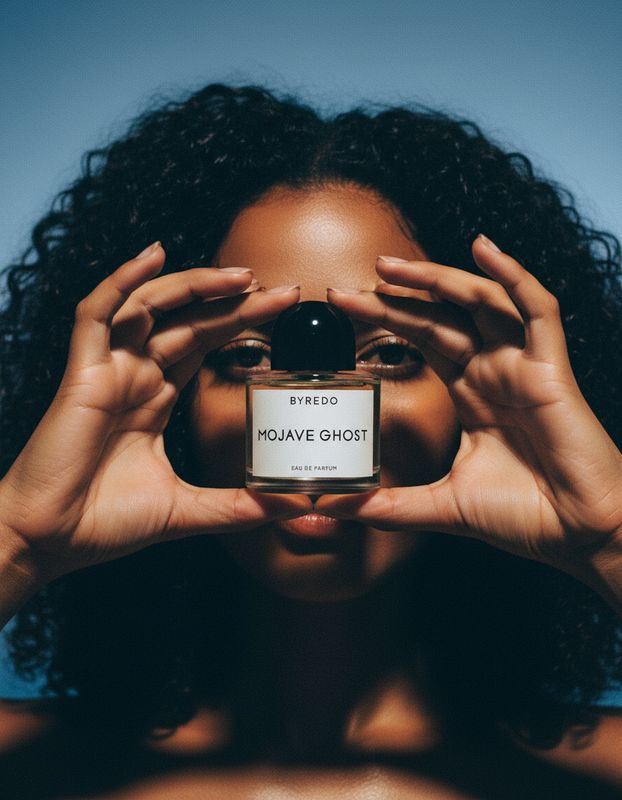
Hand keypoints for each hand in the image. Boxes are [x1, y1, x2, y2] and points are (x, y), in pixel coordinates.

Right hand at [0, 243, 309, 584]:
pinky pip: (96, 313)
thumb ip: (237, 506)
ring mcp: (108, 370)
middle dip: (236, 302)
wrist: (50, 541)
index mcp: (155, 398)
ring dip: (194, 285)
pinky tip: (153, 255)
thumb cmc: (104, 522)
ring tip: (242, 275)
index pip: (205, 345)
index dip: (241, 324)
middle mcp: (135, 376)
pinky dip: (122, 281)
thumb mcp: (186, 510)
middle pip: (191, 322)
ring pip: (150, 306)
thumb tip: (289, 506)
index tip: (283, 312)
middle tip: (283, 290)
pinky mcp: (81, 374)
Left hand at [320, 236, 621, 581]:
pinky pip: (538, 310)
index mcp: (470, 392)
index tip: (345, 306)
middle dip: (395, 296)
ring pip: (480, 302)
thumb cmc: (524, 515)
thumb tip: (338, 507)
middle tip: (350, 284)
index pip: (421, 340)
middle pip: (439, 317)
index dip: (385, 319)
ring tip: (392, 266)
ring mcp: (522, 365)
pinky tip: (484, 249)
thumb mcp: (442, 505)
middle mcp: (493, 370)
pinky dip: (514, 277)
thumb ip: (390, 505)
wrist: (579, 536)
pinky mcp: (551, 369)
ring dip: (438, 279)